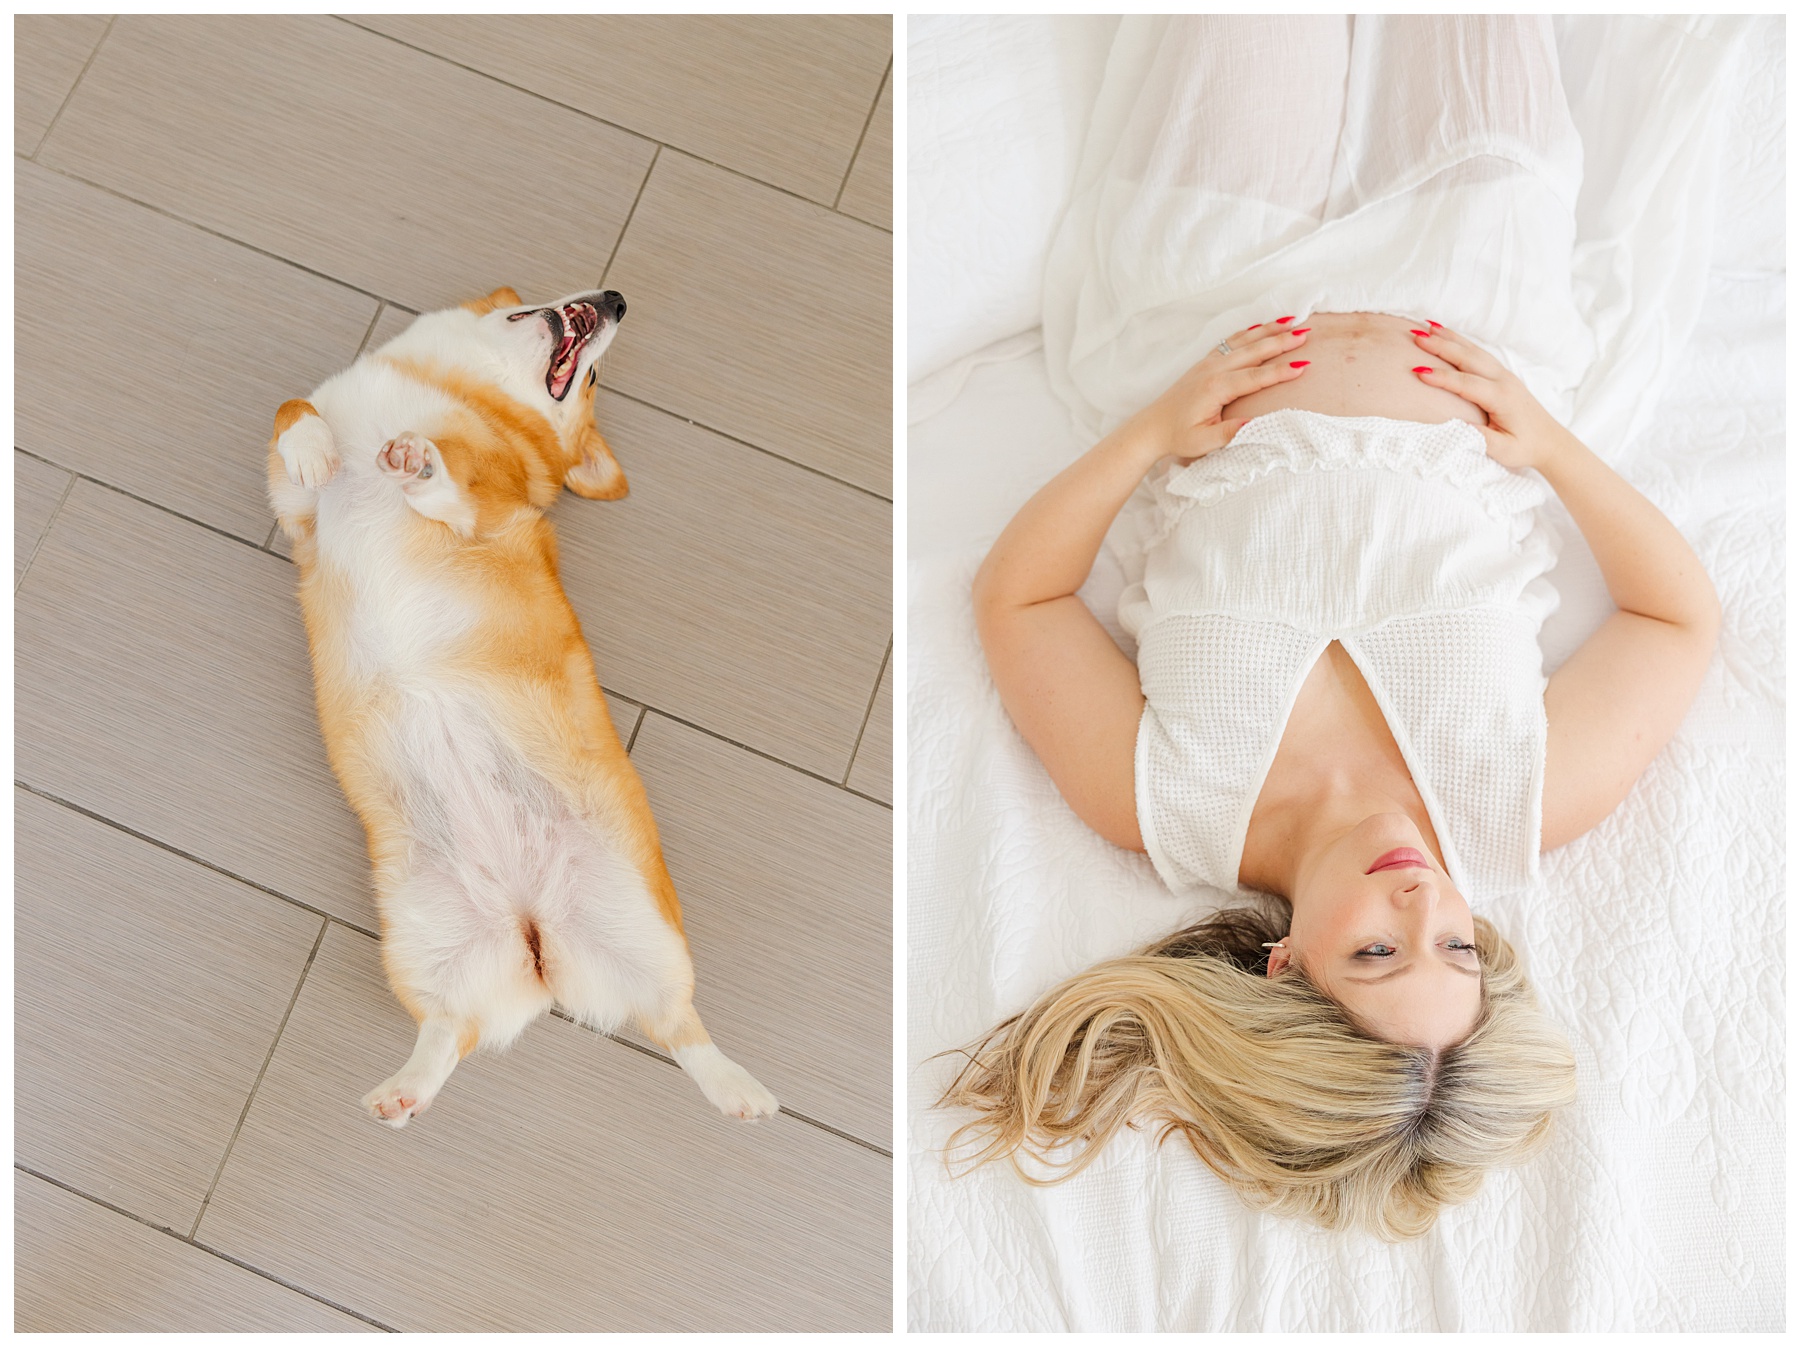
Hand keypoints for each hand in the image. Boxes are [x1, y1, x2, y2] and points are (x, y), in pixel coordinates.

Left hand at [1132, 318, 1311, 464]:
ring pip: (1244, 341)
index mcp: (1216, 388)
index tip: (1304, 366)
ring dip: (1269, 330)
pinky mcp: (1204, 363)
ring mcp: (1208, 363)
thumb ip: (1229, 432)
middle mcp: (1213, 370)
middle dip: (1281, 341)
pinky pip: (1230, 341)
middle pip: (1254, 351)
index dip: (1281, 372)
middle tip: (1306, 333)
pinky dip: (1248, 332)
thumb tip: (1256, 423)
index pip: (1256, 377)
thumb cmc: (1177, 437)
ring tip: (1292, 320)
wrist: (1151, 428)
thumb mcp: (1203, 442)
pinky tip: (1261, 327)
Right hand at [1408, 324, 1572, 471]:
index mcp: (1502, 398)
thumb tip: (1454, 427)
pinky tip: (1447, 335)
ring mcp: (1504, 375)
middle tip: (1416, 338)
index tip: (1418, 372)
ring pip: (1473, 351)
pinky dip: (1460, 342)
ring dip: (1449, 338)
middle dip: (1441, 346)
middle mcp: (1503, 381)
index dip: (1442, 377)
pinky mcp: (1502, 375)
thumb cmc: (1526, 448)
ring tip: (1426, 327)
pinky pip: (1478, 354)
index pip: (1466, 384)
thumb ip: (1480, 439)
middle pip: (1469, 358)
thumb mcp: (1504, 450)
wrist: (1551, 442)